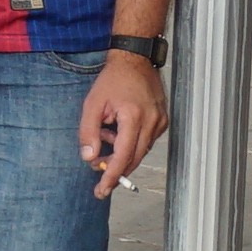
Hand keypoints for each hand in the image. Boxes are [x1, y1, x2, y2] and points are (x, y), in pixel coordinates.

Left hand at [78, 54, 167, 194]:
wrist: (135, 60)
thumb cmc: (113, 79)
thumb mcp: (92, 104)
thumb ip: (88, 132)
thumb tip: (89, 158)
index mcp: (133, 117)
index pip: (123, 156)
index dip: (111, 176)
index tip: (102, 190)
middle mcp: (151, 122)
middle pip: (134, 159)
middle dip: (115, 169)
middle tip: (99, 174)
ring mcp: (160, 122)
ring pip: (140, 152)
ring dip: (121, 152)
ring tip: (106, 133)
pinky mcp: (163, 121)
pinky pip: (145, 142)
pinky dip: (131, 142)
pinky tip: (118, 128)